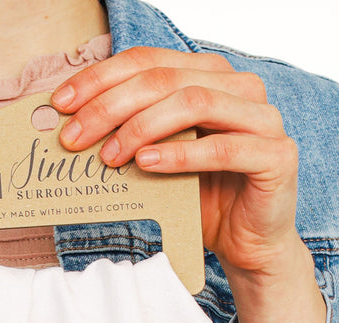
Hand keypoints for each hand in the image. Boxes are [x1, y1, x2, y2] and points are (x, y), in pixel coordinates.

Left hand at [52, 48, 326, 322]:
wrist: (248, 244)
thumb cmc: (202, 200)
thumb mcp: (158, 162)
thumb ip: (131, 137)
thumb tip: (74, 131)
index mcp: (209, 76)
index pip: (148, 61)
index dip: (101, 78)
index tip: (62, 103)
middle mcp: (239, 87)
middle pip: (164, 79)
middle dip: (110, 106)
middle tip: (75, 137)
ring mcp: (262, 117)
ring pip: (193, 102)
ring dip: (142, 127)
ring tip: (109, 155)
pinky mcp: (276, 155)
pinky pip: (223, 147)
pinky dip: (180, 154)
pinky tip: (146, 163)